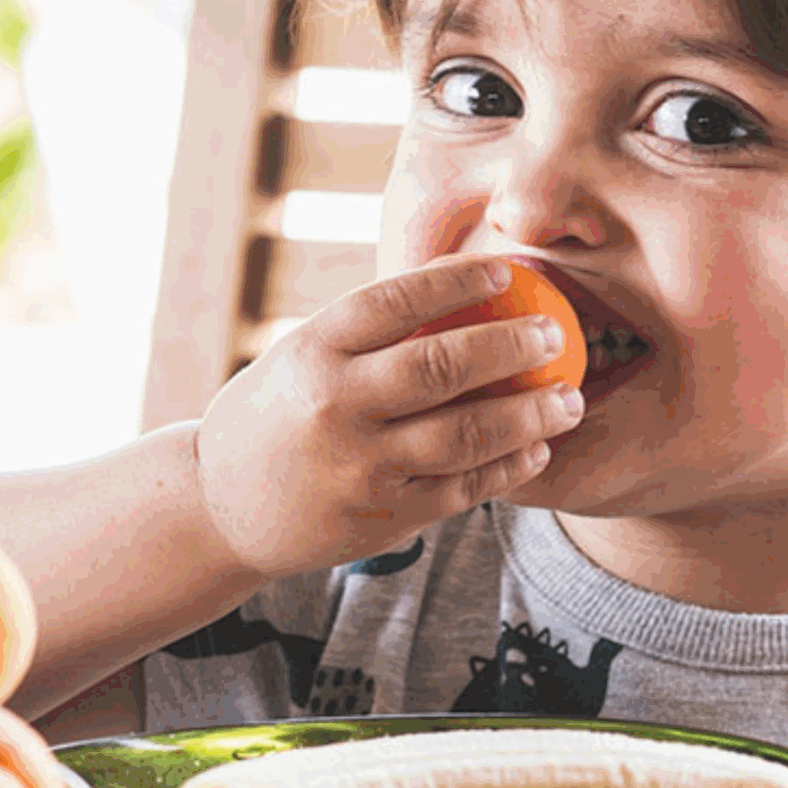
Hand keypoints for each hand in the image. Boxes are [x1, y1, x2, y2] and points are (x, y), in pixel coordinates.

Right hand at [192, 256, 585, 580]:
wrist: (220, 507)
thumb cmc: (275, 416)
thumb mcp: (300, 357)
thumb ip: (366, 334)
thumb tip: (462, 287)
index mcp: (313, 351)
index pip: (395, 300)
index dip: (457, 281)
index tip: (507, 270)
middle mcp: (335, 406)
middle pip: (440, 367)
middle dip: (510, 347)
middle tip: (554, 335)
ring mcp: (361, 466)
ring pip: (464, 435)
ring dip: (529, 415)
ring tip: (567, 399)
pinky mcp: (382, 517)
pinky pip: (461, 488)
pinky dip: (508, 467)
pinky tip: (537, 449)